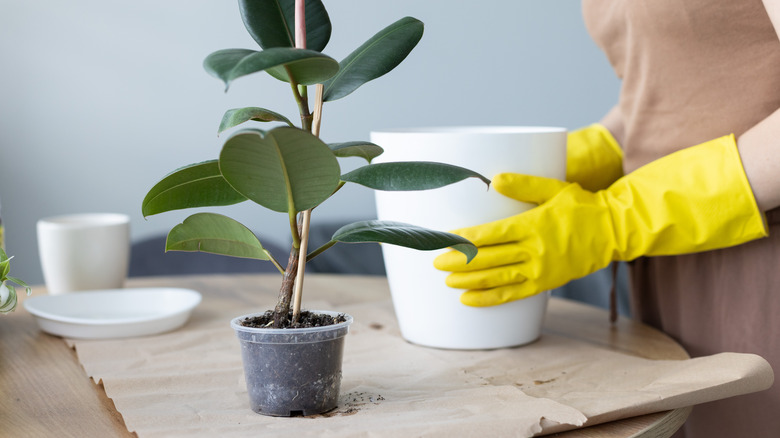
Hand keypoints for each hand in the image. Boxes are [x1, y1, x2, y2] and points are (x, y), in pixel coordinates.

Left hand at [435, 135, 766, 306]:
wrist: (614, 231)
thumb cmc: (583, 206)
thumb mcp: (554, 188)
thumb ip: (523, 183)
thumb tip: (494, 179)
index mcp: (532, 225)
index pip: (490, 235)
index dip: (464, 240)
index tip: (444, 239)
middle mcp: (534, 251)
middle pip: (488, 260)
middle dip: (459, 262)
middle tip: (436, 262)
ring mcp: (540, 270)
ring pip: (496, 279)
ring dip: (469, 281)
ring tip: (447, 282)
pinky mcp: (545, 283)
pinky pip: (512, 295)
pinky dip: (488, 299)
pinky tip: (469, 300)